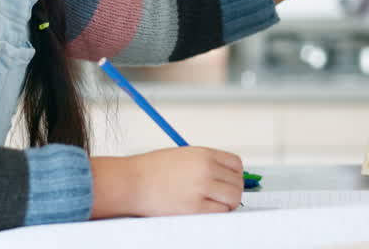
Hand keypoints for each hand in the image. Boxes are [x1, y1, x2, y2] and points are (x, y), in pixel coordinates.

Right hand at [90, 147, 243, 217]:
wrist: (131, 182)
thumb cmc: (150, 170)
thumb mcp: (182, 156)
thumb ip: (203, 163)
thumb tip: (222, 175)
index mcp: (203, 153)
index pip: (236, 164)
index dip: (235, 175)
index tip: (230, 181)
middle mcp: (206, 169)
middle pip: (237, 182)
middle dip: (233, 191)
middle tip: (224, 197)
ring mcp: (201, 188)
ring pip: (233, 198)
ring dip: (228, 204)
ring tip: (216, 205)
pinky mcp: (194, 208)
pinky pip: (220, 212)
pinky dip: (218, 213)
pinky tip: (207, 211)